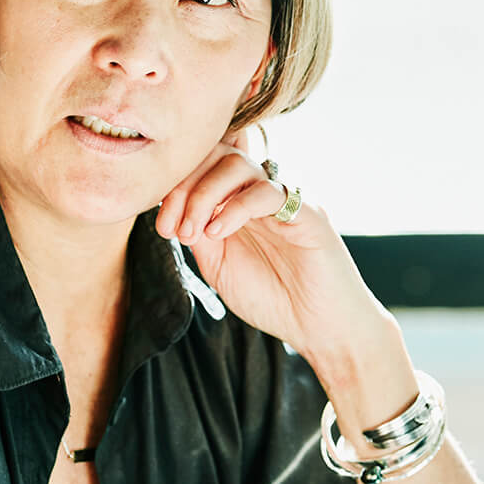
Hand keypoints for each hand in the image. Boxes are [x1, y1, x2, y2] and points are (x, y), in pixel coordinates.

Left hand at [154, 135, 399, 376]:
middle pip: (216, 155)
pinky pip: (268, 191)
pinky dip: (236, 208)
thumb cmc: (272, 298)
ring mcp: (284, 198)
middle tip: (173, 227)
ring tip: (194, 232)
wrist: (320, 328)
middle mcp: (259, 192)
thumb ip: (198, 233)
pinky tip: (218, 232)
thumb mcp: (219, 265)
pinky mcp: (307, 211)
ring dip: (204, 195)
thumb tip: (172, 209)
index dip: (175, 186)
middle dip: (184, 186)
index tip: (163, 226)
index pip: (202, 166)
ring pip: (238, 164)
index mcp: (237, 202)